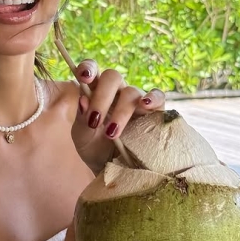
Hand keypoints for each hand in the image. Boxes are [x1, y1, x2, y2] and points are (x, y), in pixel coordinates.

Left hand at [70, 59, 164, 174]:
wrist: (115, 171)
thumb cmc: (95, 151)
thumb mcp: (82, 138)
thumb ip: (81, 120)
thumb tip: (83, 99)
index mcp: (95, 92)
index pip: (91, 71)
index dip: (88, 68)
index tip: (84, 78)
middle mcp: (117, 91)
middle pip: (113, 77)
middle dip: (102, 97)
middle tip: (94, 121)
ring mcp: (137, 100)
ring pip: (132, 91)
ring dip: (120, 111)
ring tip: (111, 133)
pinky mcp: (155, 112)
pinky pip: (159, 97)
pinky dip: (153, 98)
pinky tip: (145, 105)